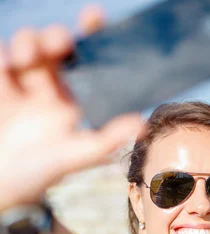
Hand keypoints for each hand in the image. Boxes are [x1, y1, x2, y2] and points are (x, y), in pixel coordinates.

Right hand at [0, 5, 143, 210]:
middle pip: (53, 46)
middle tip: (58, 44)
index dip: (91, 35)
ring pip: (27, 46)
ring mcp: (24, 86)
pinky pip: (0, 59)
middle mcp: (50, 87)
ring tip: (23, 60)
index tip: (95, 17)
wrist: (7, 186)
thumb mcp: (77, 156)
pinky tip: (6, 64)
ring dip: (27, 43)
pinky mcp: (3, 89)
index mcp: (73, 98)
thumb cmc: (44, 173)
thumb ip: (107, 139)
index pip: (85, 60)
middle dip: (54, 37)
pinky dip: (1, 55)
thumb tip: (142, 124)